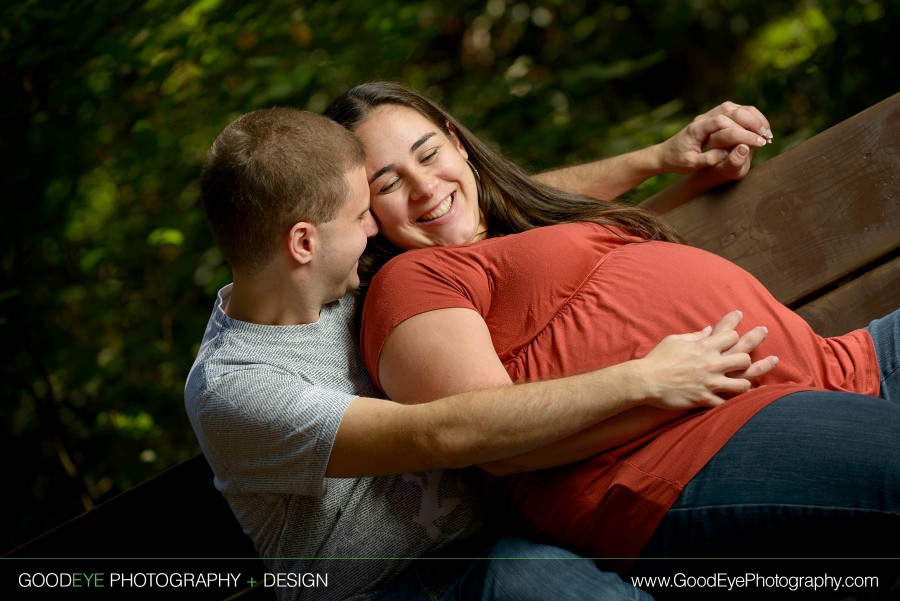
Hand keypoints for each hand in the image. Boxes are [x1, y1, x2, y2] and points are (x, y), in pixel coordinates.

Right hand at [637, 310, 777, 410]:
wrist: (644, 381)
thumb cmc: (657, 358)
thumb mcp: (675, 340)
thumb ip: (695, 336)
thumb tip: (708, 330)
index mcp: (703, 347)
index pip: (731, 336)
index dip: (737, 335)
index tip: (740, 335)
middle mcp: (710, 363)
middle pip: (743, 358)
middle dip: (749, 358)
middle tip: (751, 359)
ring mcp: (709, 382)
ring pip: (742, 384)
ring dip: (747, 383)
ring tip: (751, 383)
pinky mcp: (704, 399)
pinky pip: (727, 404)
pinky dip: (738, 405)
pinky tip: (746, 406)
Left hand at [653, 101, 772, 177]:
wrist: (665, 154)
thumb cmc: (677, 161)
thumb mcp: (690, 164)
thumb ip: (707, 159)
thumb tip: (725, 155)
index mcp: (696, 128)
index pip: (723, 124)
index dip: (742, 132)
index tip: (758, 142)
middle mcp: (703, 118)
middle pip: (732, 111)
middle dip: (752, 123)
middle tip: (767, 137)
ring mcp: (709, 115)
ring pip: (735, 107)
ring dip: (753, 117)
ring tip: (766, 132)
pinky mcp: (714, 117)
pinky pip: (734, 111)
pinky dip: (749, 116)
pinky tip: (759, 127)